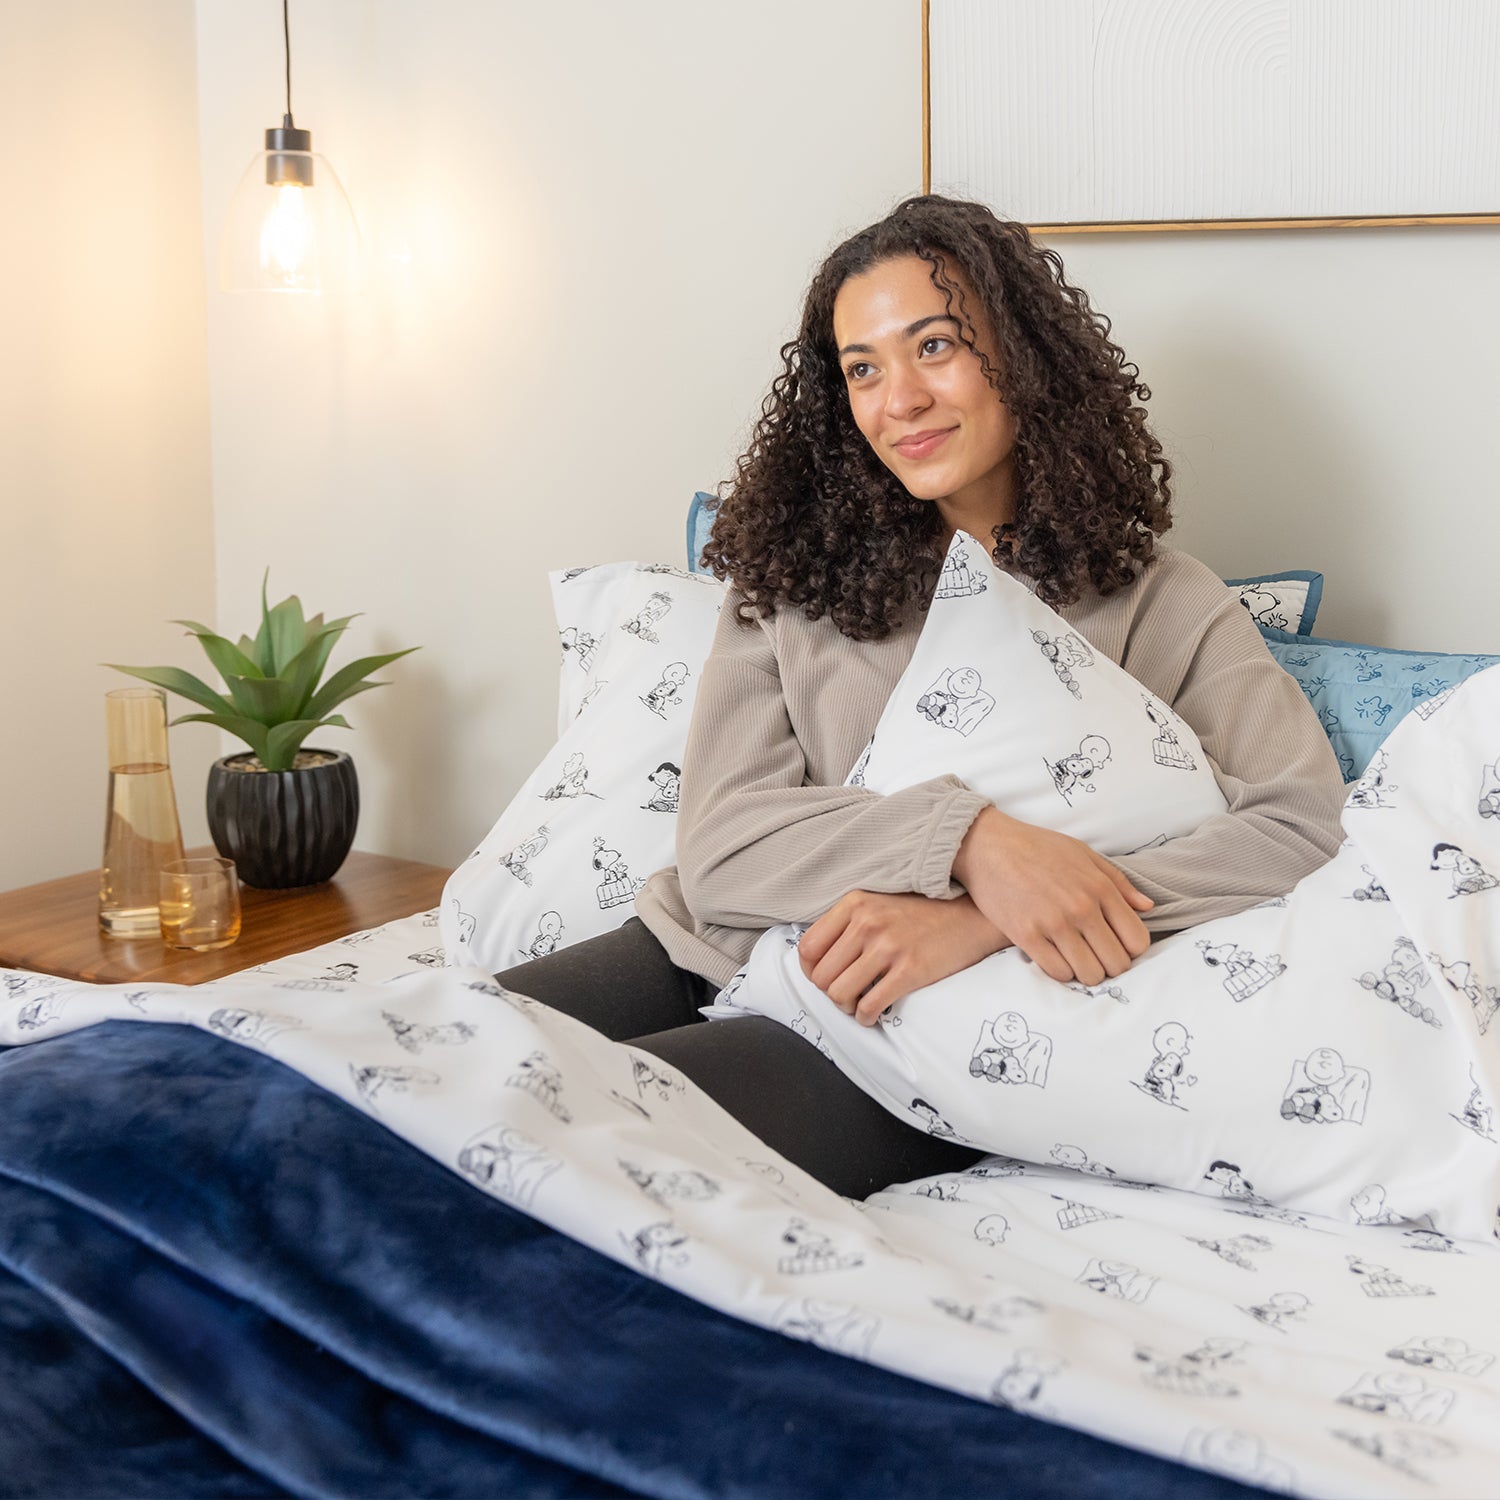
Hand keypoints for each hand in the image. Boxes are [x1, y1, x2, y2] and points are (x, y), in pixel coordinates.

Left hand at [798, 890, 1009, 1025]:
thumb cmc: (923, 912)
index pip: (807, 947)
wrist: (972, 916)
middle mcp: (867, 922)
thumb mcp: (879, 902)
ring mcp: (888, 947)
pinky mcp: (910, 970)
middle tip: (846, 994)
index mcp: (854, 904)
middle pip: (821, 976)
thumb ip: (848, 921)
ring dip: (846, 1007)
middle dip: (829, 993)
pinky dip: (865, 1018)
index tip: (824, 978)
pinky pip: (869, 1006)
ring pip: (839, 994)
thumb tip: (817, 956)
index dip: (809, 971)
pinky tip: (873, 1014)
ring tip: (858, 1004)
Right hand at [951, 807, 1152, 985]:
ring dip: (1085, 971)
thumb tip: (1147, 907)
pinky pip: (1057, 972)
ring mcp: (1054, 923)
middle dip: (1109, 965)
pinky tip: (1054, 956)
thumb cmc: (1037, 847)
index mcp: (1101, 888)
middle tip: (1094, 956)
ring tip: (1075, 959)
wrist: (988, 846)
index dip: (1130, 950)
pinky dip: (1060, 971)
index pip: (1137, 940)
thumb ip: (1118, 882)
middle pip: (1117, 963)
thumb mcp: (1083, 854)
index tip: (1115, 945)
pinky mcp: (1026, 935)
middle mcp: (1082, 908)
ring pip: (1089, 974)